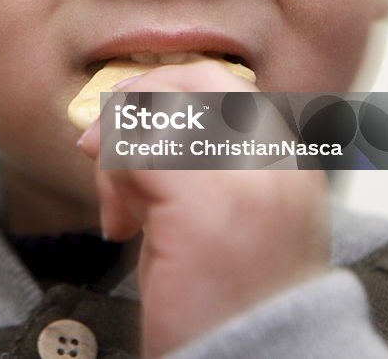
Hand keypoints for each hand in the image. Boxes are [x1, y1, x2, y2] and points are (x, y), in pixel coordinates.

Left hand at [78, 60, 330, 357]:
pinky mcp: (205, 201)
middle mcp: (276, 161)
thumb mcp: (221, 221)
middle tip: (100, 146)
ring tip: (122, 211)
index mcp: (287, 164)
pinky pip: (136, 151)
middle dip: (135, 101)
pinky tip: (120, 225)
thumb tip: (127, 127)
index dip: (162, 92)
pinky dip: (111, 180)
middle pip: (196, 79)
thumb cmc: (229, 308)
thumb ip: (192, 168)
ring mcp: (245, 177)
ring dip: (117, 156)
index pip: (223, 85)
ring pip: (158, 110)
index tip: (124, 132)